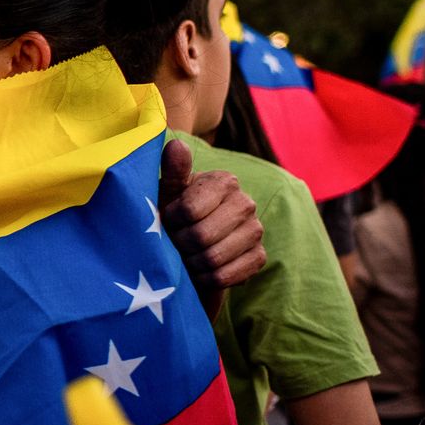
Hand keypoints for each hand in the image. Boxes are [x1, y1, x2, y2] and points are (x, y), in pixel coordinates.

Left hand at [160, 139, 264, 309]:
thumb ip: (173, 172)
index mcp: (223, 181)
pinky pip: (226, 276)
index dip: (170, 221)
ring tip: (184, 257)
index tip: (166, 220)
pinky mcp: (259, 257)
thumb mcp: (166, 194)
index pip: (189, 210)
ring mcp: (256, 230)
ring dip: (191, 264)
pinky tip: (199, 271)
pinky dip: (206, 279)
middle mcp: (246, 202)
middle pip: (201, 237)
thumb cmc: (171, 214)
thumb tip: (176, 145)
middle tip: (174, 243)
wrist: (186, 248)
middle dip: (180, 245)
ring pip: (213, 258)